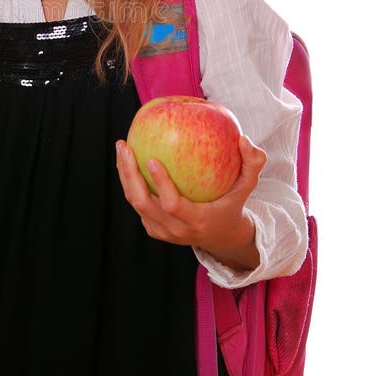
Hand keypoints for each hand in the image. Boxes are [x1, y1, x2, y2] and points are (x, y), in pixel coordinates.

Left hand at [116, 134, 266, 270]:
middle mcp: (177, 230)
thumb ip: (252, 163)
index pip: (172, 205)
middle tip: (125, 147)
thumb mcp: (248, 185)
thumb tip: (242, 139)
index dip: (160, 184)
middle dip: (130, 175)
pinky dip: (129, 182)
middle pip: (144, 204)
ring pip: (136, 203)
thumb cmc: (234, 203)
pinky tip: (127, 159)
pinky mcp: (154, 229)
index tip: (151, 158)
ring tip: (122, 147)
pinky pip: (137, 204)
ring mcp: (163, 232)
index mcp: (198, 221)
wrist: (222, 237)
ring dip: (124, 175)